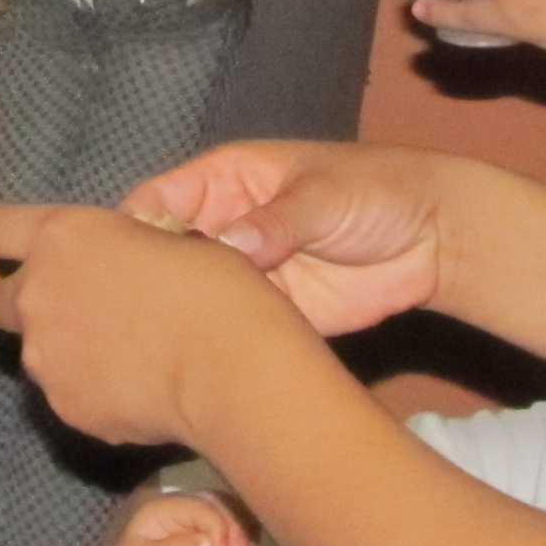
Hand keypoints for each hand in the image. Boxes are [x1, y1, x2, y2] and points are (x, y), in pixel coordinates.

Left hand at [0, 203, 323, 448]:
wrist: (232, 368)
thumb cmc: (214, 287)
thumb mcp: (168, 238)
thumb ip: (119, 246)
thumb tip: (118, 256)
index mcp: (61, 237)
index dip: (3, 235)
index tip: (20, 247)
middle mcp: (36, 294)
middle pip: (5, 298)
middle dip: (34, 302)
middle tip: (87, 307)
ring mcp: (44, 358)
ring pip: (37, 351)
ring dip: (64, 349)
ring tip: (122, 355)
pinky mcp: (64, 407)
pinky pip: (67, 392)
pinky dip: (90, 390)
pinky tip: (135, 389)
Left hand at [89, 488, 253, 545]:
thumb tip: (209, 544)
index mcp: (164, 508)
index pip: (201, 508)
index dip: (218, 527)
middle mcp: (184, 511)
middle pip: (220, 507)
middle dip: (235, 528)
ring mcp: (199, 526)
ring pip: (231, 517)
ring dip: (245, 534)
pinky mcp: (210, 544)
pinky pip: (233, 536)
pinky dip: (244, 544)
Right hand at [119, 142, 448, 336]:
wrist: (435, 240)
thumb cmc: (377, 190)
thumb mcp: (323, 195)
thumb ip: (277, 221)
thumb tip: (230, 248)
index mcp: (222, 181)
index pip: (156, 203)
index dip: (129, 232)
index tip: (111, 267)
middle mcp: (221, 228)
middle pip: (163, 258)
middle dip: (144, 284)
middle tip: (125, 318)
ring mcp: (242, 274)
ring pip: (190, 299)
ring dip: (174, 321)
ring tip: (153, 347)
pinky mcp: (268, 313)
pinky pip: (229, 330)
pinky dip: (212, 346)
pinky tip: (192, 364)